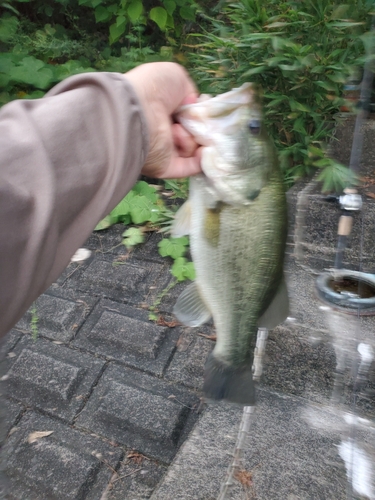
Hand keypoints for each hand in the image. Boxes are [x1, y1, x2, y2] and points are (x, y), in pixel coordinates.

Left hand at [124, 62, 201, 178]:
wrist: (138, 111)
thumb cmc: (154, 89)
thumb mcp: (176, 77)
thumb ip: (189, 91)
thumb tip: (194, 108)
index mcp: (164, 109)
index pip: (189, 115)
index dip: (200, 113)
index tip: (204, 110)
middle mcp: (164, 131)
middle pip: (194, 132)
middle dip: (201, 127)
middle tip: (197, 121)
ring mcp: (165, 150)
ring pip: (194, 148)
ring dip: (192, 138)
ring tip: (177, 130)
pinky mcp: (167, 167)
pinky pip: (192, 167)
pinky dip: (201, 159)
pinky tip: (202, 149)